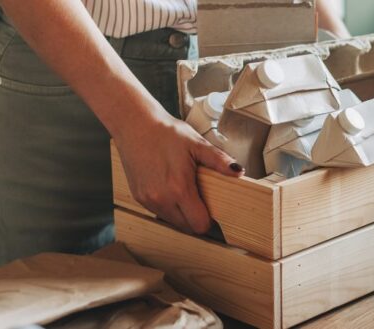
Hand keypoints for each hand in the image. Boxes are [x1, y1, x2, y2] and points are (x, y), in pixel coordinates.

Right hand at [114, 113, 242, 233]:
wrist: (134, 124)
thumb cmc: (166, 132)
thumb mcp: (196, 144)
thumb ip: (218, 160)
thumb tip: (239, 171)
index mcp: (178, 189)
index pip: (199, 224)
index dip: (210, 220)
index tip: (214, 210)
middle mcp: (161, 199)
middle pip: (186, 227)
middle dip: (197, 217)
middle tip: (202, 199)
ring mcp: (147, 200)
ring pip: (172, 221)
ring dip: (182, 214)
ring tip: (186, 192)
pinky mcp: (138, 197)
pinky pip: (159, 212)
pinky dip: (168, 207)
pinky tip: (170, 188)